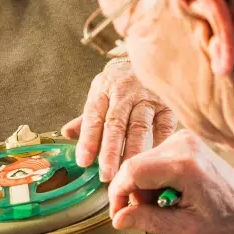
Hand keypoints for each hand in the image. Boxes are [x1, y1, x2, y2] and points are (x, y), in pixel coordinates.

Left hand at [62, 59, 175, 182]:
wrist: (148, 58)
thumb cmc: (120, 84)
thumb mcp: (100, 94)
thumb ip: (86, 118)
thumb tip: (67, 134)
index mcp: (103, 91)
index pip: (93, 118)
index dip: (88, 140)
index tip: (84, 162)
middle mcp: (124, 93)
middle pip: (115, 124)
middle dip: (110, 151)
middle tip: (106, 175)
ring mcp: (147, 97)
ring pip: (139, 127)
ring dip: (133, 150)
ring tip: (128, 171)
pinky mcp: (166, 103)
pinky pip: (164, 125)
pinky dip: (159, 142)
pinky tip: (154, 160)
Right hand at [107, 130, 233, 233]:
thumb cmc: (226, 217)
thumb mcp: (186, 227)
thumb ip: (149, 221)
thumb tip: (119, 218)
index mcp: (184, 165)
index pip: (132, 172)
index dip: (118, 194)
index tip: (118, 213)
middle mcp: (182, 145)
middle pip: (134, 166)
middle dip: (134, 193)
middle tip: (151, 212)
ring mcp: (182, 139)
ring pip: (140, 163)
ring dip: (144, 187)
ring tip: (166, 202)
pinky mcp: (181, 140)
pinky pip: (151, 159)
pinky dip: (153, 178)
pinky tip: (169, 190)